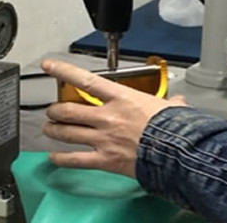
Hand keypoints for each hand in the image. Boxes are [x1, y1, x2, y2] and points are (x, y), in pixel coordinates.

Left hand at [41, 59, 187, 177]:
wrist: (177, 153)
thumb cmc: (174, 129)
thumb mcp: (170, 107)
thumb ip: (169, 103)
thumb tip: (177, 103)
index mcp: (121, 98)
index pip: (85, 80)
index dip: (63, 71)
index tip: (49, 66)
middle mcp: (107, 117)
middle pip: (69, 110)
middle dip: (56, 110)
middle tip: (52, 110)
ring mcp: (103, 139)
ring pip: (67, 132)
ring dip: (54, 130)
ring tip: (49, 129)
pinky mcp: (105, 160)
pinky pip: (76, 160)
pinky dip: (62, 159)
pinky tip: (54, 157)